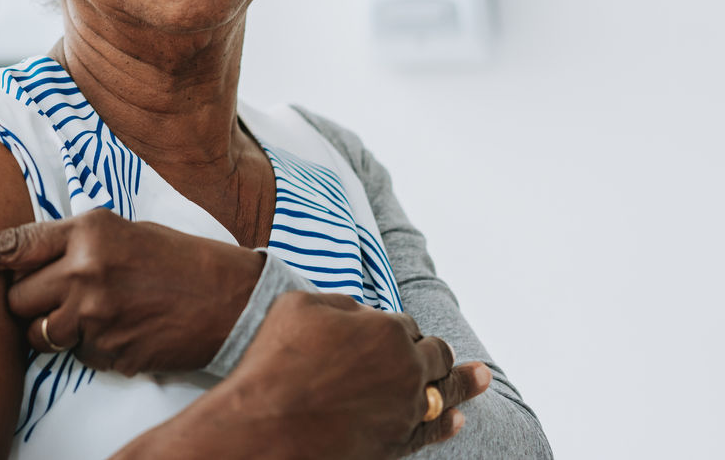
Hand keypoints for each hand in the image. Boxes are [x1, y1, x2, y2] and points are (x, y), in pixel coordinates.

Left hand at [0, 208, 263, 374]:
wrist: (231, 299)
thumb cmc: (176, 260)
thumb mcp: (122, 232)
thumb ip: (73, 244)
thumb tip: (25, 263)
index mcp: (87, 229)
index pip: (11, 244)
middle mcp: (85, 268)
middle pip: (16, 297)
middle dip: (27, 301)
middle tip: (65, 294)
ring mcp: (95, 313)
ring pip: (37, 333)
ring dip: (52, 329)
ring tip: (98, 312)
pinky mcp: (108, 350)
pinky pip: (73, 356)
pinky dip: (88, 349)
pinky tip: (122, 331)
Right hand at [170, 290, 490, 458]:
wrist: (265, 423)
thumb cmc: (275, 360)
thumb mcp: (300, 305)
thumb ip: (341, 304)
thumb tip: (362, 313)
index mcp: (386, 330)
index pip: (405, 324)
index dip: (395, 328)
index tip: (383, 333)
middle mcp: (405, 368)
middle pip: (434, 355)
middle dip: (436, 352)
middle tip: (444, 353)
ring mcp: (405, 409)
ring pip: (444, 393)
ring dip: (463, 383)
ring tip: (482, 377)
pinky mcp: (396, 443)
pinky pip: (432, 432)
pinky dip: (447, 424)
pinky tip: (458, 419)